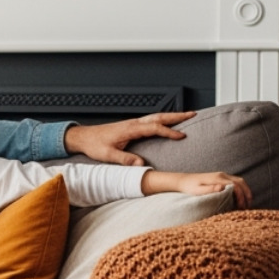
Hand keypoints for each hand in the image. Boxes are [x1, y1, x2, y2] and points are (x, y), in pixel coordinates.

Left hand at [63, 111, 195, 165]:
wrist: (84, 137)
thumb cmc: (95, 145)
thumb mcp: (108, 155)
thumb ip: (124, 159)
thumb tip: (140, 164)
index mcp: (130, 129)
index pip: (154, 128)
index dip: (168, 132)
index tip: (182, 136)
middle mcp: (134, 123)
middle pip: (159, 117)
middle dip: (177, 116)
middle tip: (194, 114)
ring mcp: (133, 123)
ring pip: (156, 117)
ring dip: (172, 116)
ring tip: (187, 115)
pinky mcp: (132, 126)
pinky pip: (152, 120)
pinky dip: (163, 119)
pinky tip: (169, 122)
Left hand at [145, 169, 251, 208]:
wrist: (182, 181)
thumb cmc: (189, 187)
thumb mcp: (198, 190)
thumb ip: (210, 189)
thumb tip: (222, 187)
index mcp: (217, 178)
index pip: (235, 185)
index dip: (241, 195)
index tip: (242, 206)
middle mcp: (221, 175)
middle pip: (240, 182)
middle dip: (247, 193)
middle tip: (248, 205)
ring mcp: (221, 175)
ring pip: (239, 181)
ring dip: (245, 191)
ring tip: (246, 203)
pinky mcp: (219, 178)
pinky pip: (234, 182)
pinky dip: (240, 189)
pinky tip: (239, 198)